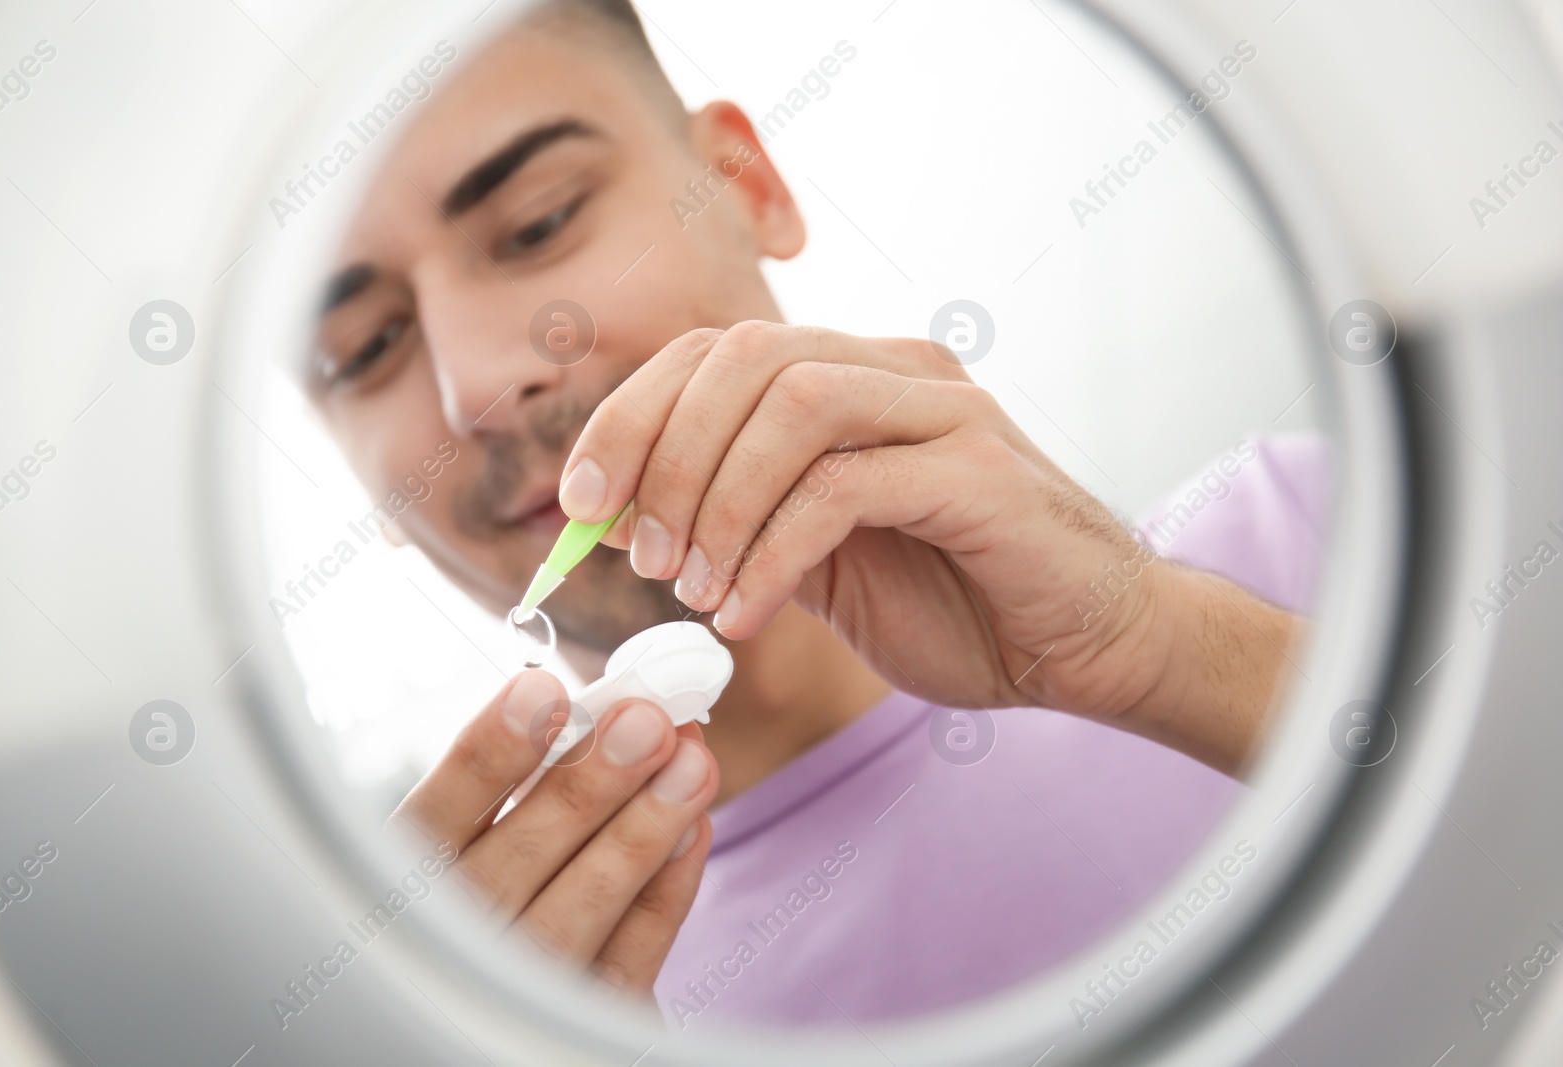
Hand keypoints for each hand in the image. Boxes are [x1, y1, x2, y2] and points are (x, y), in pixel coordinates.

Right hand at [389, 669, 719, 992]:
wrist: (511, 1009)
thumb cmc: (501, 893)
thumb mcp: (483, 839)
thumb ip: (525, 785)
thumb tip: (610, 712)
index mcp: (403, 885)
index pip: (434, 819)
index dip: (487, 756)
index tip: (542, 690)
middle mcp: (446, 949)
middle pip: (511, 867)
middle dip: (587, 787)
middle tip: (647, 722)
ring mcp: (511, 998)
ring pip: (575, 916)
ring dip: (640, 832)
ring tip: (691, 763)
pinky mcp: (576, 1033)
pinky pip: (627, 964)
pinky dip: (664, 893)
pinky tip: (693, 828)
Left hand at [557, 322, 1301, 773]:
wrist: (1086, 648)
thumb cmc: (957, 604)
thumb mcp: (811, 564)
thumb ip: (727, 525)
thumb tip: (609, 519)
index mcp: (852, 377)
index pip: (713, 353)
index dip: (629, 417)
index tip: (576, 505)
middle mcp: (896, 370)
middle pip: (743, 359)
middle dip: (661, 456)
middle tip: (639, 557)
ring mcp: (943, 409)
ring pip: (790, 404)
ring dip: (715, 502)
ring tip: (693, 590)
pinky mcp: (976, 468)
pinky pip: (844, 487)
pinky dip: (773, 553)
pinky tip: (749, 614)